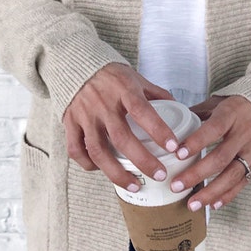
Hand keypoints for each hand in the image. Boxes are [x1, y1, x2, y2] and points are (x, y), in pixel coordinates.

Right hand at [63, 63, 178, 190]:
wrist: (76, 64)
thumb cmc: (111, 75)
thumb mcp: (136, 78)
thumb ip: (156, 94)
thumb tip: (181, 109)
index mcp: (123, 90)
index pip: (142, 111)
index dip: (158, 130)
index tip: (174, 147)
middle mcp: (103, 104)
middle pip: (122, 138)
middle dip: (143, 160)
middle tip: (160, 174)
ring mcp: (85, 116)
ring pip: (99, 151)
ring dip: (117, 172)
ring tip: (134, 185)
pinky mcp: (70, 123)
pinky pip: (76, 150)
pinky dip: (88, 164)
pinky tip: (102, 171)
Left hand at [171, 95, 250, 210]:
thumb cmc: (237, 105)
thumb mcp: (218, 102)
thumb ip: (196, 113)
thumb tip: (169, 125)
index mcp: (232, 113)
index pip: (214, 129)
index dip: (197, 142)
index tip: (178, 154)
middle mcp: (245, 132)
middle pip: (221, 157)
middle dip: (197, 174)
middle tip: (176, 185)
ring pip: (232, 174)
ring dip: (211, 192)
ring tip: (192, 203)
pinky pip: (244, 181)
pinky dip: (228, 195)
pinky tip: (212, 204)